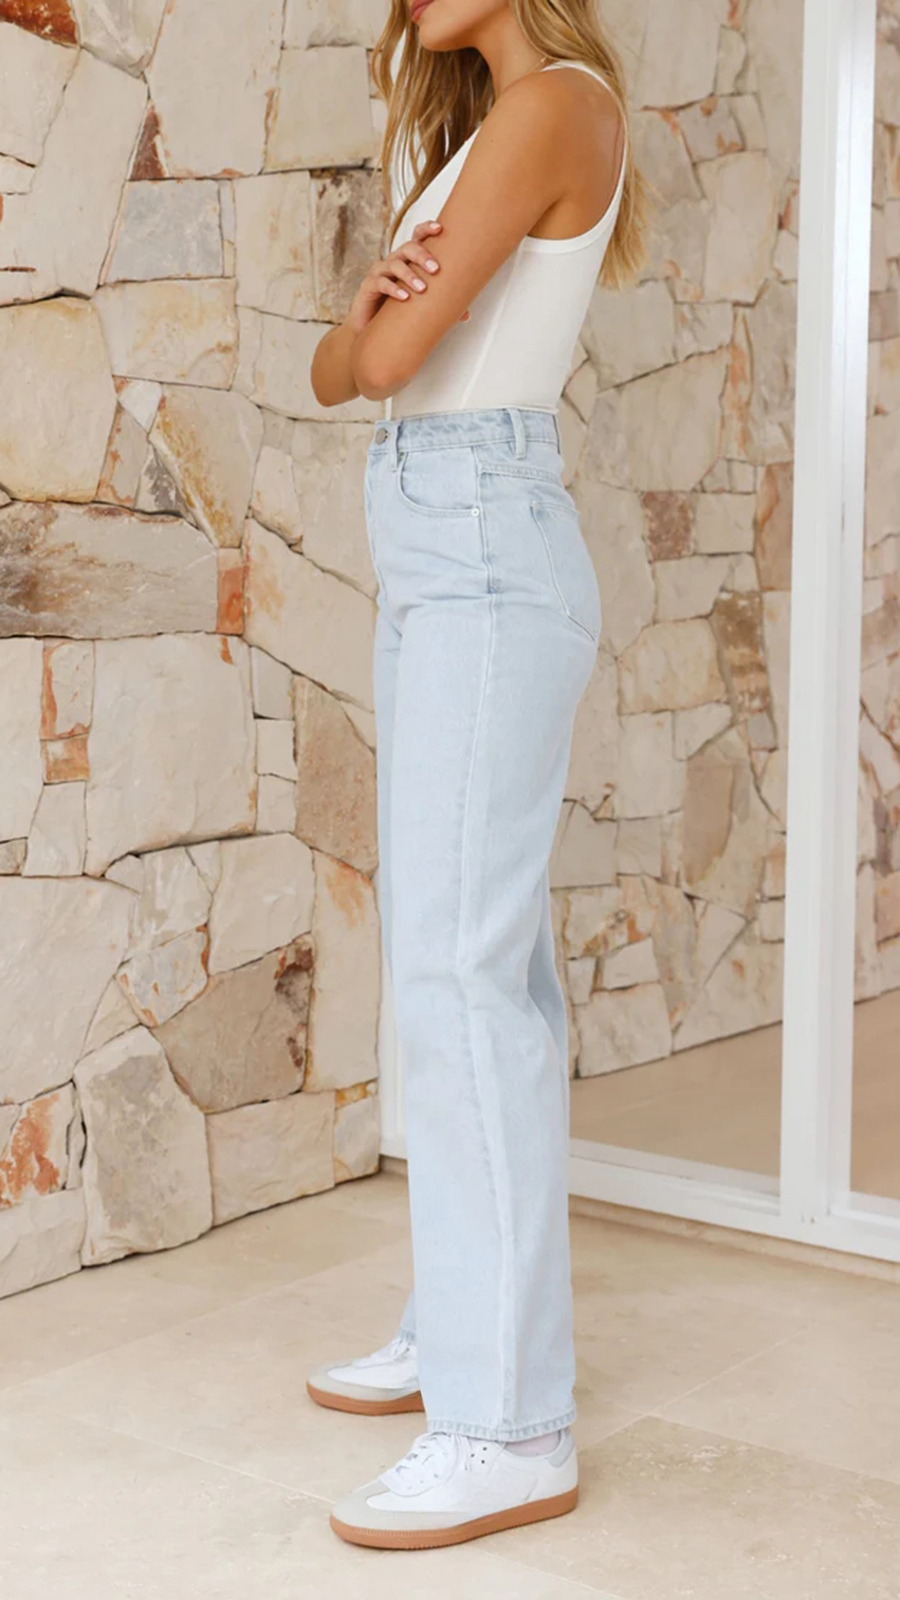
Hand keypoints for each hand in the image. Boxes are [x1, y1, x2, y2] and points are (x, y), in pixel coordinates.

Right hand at [346, 221, 471, 331]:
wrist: (373, 328)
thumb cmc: (399, 311)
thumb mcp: (421, 304)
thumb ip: (440, 304)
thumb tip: (466, 315)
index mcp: (408, 260)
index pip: (417, 238)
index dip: (426, 229)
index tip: (440, 228)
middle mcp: (394, 261)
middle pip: (407, 248)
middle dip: (422, 255)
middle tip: (436, 269)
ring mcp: (380, 272)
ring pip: (394, 264)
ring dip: (409, 275)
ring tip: (422, 289)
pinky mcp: (369, 287)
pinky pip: (381, 283)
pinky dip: (393, 289)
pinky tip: (405, 297)